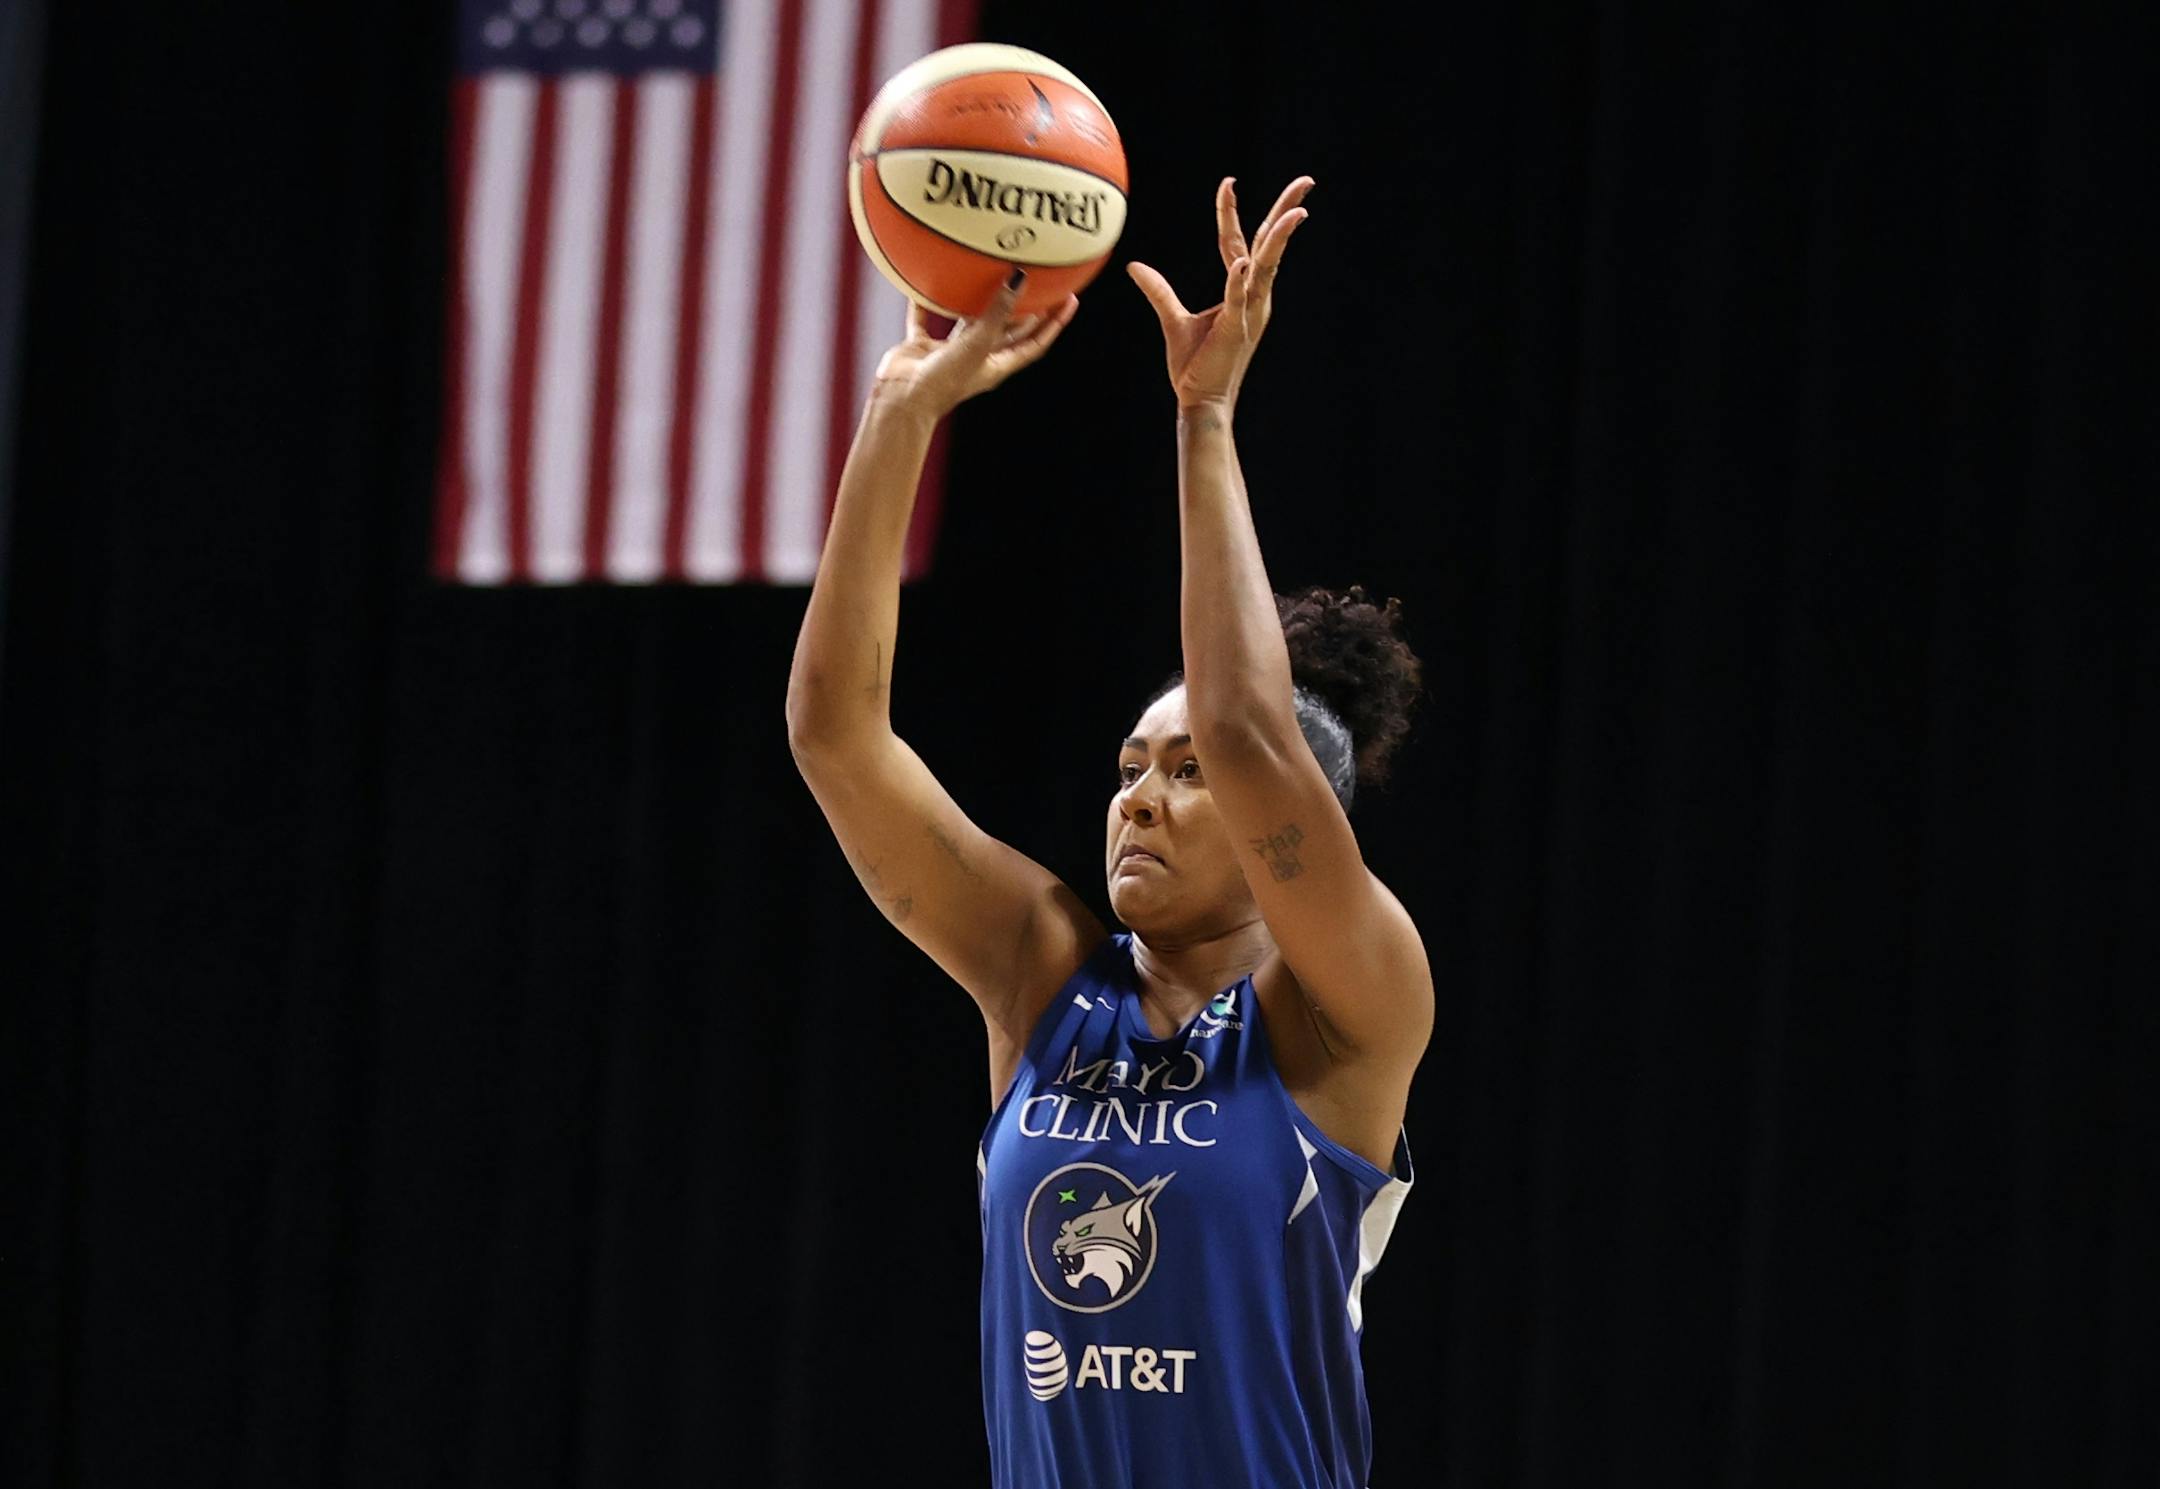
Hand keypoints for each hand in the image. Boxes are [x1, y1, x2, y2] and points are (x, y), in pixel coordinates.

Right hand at [869, 272, 1078, 420]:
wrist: (902, 400)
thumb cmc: (945, 381)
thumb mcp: (979, 342)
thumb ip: (998, 310)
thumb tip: (1020, 278)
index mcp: (997, 366)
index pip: (1035, 343)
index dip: (1054, 323)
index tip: (1070, 299)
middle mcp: (977, 359)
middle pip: (1007, 331)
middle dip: (1023, 309)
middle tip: (1037, 282)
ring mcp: (950, 354)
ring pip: (969, 323)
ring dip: (978, 303)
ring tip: (989, 275)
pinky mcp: (923, 348)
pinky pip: (926, 319)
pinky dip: (926, 303)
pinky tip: (926, 282)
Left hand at [1127, 175, 1311, 413]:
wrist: (1200, 400)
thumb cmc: (1193, 366)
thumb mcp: (1172, 319)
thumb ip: (1158, 290)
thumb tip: (1135, 265)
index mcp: (1240, 291)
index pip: (1238, 242)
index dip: (1232, 212)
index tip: (1228, 182)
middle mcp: (1252, 296)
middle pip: (1270, 244)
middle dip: (1287, 210)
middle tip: (1306, 181)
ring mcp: (1248, 312)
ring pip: (1266, 266)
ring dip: (1280, 239)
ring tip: (1296, 212)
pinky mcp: (1237, 330)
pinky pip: (1238, 300)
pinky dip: (1239, 282)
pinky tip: (1241, 263)